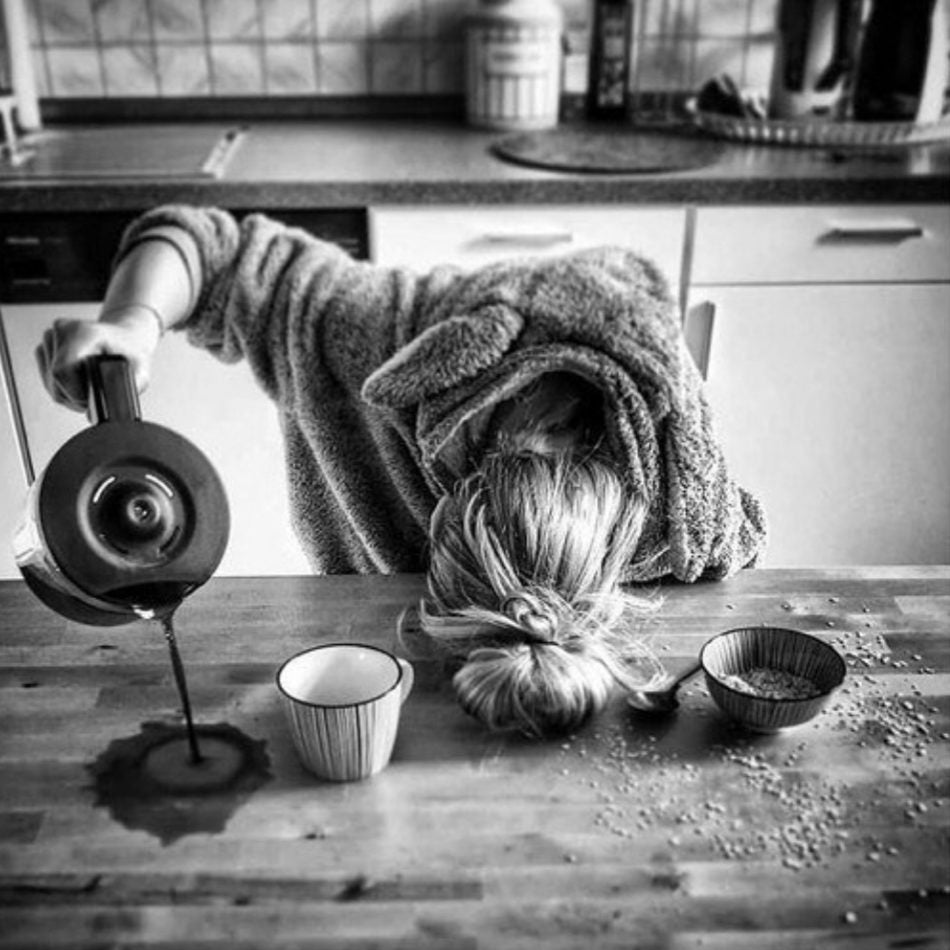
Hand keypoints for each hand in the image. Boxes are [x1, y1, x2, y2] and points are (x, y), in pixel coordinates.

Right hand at [36, 306, 161, 411]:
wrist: (124, 337)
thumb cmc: (132, 353)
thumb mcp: (141, 372)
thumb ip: (128, 390)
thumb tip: (97, 413)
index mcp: (84, 332)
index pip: (62, 371)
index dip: (75, 393)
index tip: (92, 399)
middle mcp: (63, 330)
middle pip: (54, 380)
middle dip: (74, 397)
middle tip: (95, 396)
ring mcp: (51, 336)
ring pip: (49, 381)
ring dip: (69, 393)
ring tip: (90, 387)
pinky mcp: (45, 345)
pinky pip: (46, 377)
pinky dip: (62, 387)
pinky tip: (80, 383)